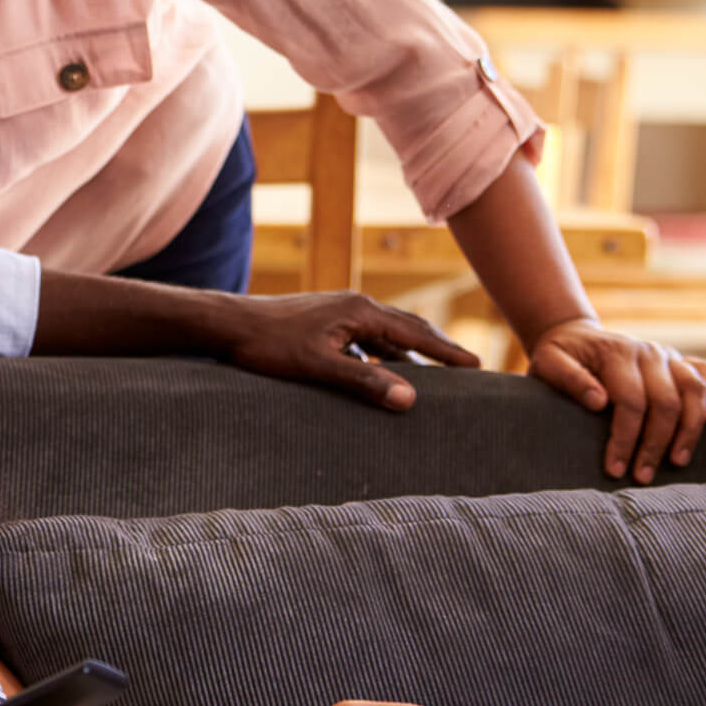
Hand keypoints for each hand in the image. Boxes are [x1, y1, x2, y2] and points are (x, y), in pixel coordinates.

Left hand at [221, 293, 480, 410]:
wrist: (227, 324)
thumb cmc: (269, 345)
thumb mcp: (318, 367)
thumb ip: (364, 382)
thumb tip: (410, 399)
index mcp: (360, 311)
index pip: (415, 334)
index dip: (447, 352)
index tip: (477, 365)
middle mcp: (354, 306)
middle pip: (406, 329)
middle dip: (437, 349)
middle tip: (467, 368)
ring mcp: (338, 312)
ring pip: (385, 336)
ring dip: (409, 355)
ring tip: (434, 376)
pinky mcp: (322, 323)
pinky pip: (364, 340)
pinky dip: (381, 357)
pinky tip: (382, 375)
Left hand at [525, 318, 705, 482]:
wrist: (575, 336)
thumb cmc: (560, 356)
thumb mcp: (548, 362)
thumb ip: (568, 378)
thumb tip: (598, 402)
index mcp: (616, 353)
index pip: (630, 401)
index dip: (625, 438)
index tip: (615, 468)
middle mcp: (647, 351)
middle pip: (665, 402)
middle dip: (655, 444)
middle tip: (642, 476)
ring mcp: (666, 355)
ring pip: (692, 391)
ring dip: (689, 429)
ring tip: (677, 461)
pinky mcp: (678, 360)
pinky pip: (705, 374)